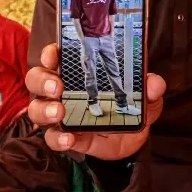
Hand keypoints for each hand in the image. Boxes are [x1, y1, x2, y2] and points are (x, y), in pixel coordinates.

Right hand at [27, 43, 164, 158]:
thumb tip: (154, 83)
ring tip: (59, 112)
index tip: (54, 55)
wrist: (133, 139)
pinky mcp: (67, 137)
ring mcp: (61, 114)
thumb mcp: (146, 96)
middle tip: (57, 87)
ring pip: (38, 109)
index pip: (56, 56)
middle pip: (37, 80)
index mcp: (79, 71)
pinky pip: (53, 137)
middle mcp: (63, 90)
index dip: (50, 53)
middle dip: (43, 81)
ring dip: (45, 109)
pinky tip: (69, 138)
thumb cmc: (131, 106)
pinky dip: (58, 138)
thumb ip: (150, 88)